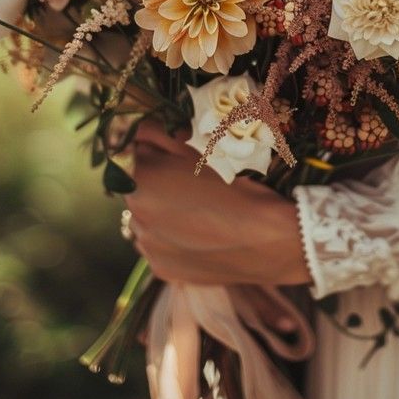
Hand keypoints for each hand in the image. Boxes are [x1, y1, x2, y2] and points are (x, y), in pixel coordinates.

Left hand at [125, 124, 310, 287]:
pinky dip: (171, 235)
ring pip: (146, 215)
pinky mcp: (161, 267)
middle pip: (137, 185)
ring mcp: (146, 245)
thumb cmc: (237, 186)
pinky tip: (199, 231)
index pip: (131, 152)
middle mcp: (134, 214)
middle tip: (191, 178)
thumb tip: (143, 130)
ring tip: (197, 207)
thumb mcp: (199, 149)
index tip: (175, 148)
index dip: (155, 147)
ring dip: (161, 207)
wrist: (267, 239)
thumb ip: (160, 135)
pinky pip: (158, 243)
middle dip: (156, 178)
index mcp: (141, 179)